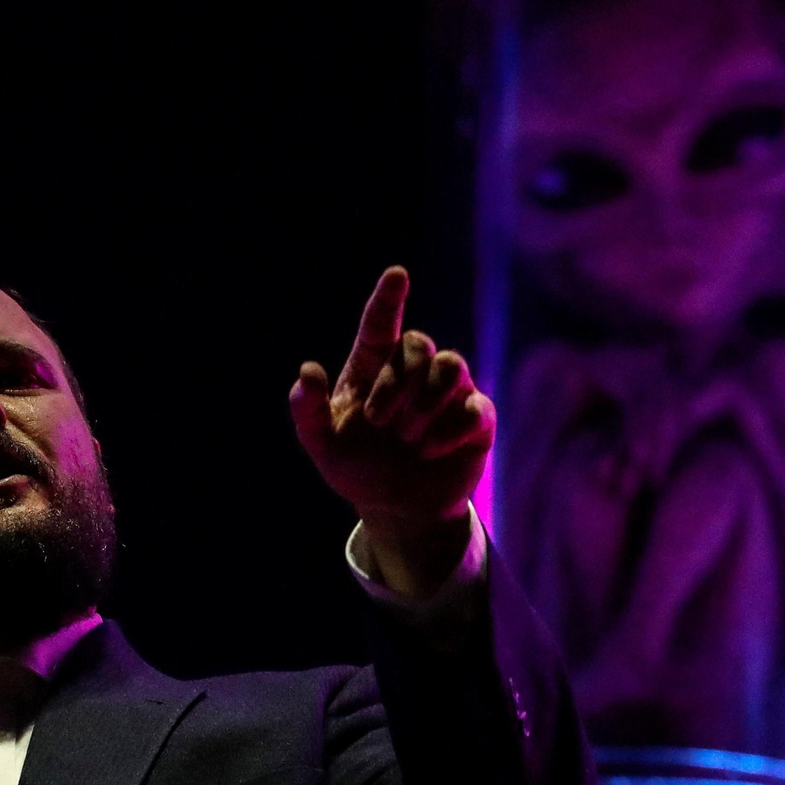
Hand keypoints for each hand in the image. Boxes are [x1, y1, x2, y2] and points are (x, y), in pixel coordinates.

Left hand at [289, 267, 494, 599]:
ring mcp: (449, 393)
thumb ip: (308, 410)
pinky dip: (451, 428)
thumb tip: (308, 371)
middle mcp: (413, 373)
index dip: (388, 298)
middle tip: (381, 423)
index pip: (381, 324)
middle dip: (398, 382)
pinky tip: (430, 450)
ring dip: (426, 401)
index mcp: (373, 369)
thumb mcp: (322, 445)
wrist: (396, 509)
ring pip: (451, 365)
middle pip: (419, 343)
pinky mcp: (476, 420)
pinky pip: (476, 406)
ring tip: (409, 439)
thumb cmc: (356, 468)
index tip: (396, 275)